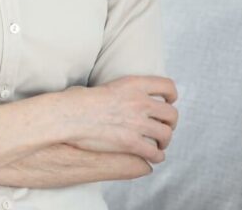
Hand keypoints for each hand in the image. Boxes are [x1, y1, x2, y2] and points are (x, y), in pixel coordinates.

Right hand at [61, 76, 178, 164]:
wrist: (69, 115)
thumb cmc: (78, 101)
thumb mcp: (105, 85)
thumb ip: (121, 89)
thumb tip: (115, 94)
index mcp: (134, 84)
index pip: (167, 86)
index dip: (172, 95)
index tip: (170, 101)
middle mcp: (140, 102)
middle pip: (171, 113)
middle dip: (171, 122)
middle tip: (165, 127)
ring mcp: (137, 123)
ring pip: (166, 134)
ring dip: (165, 141)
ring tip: (160, 144)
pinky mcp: (131, 143)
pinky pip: (154, 152)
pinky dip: (157, 156)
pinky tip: (153, 158)